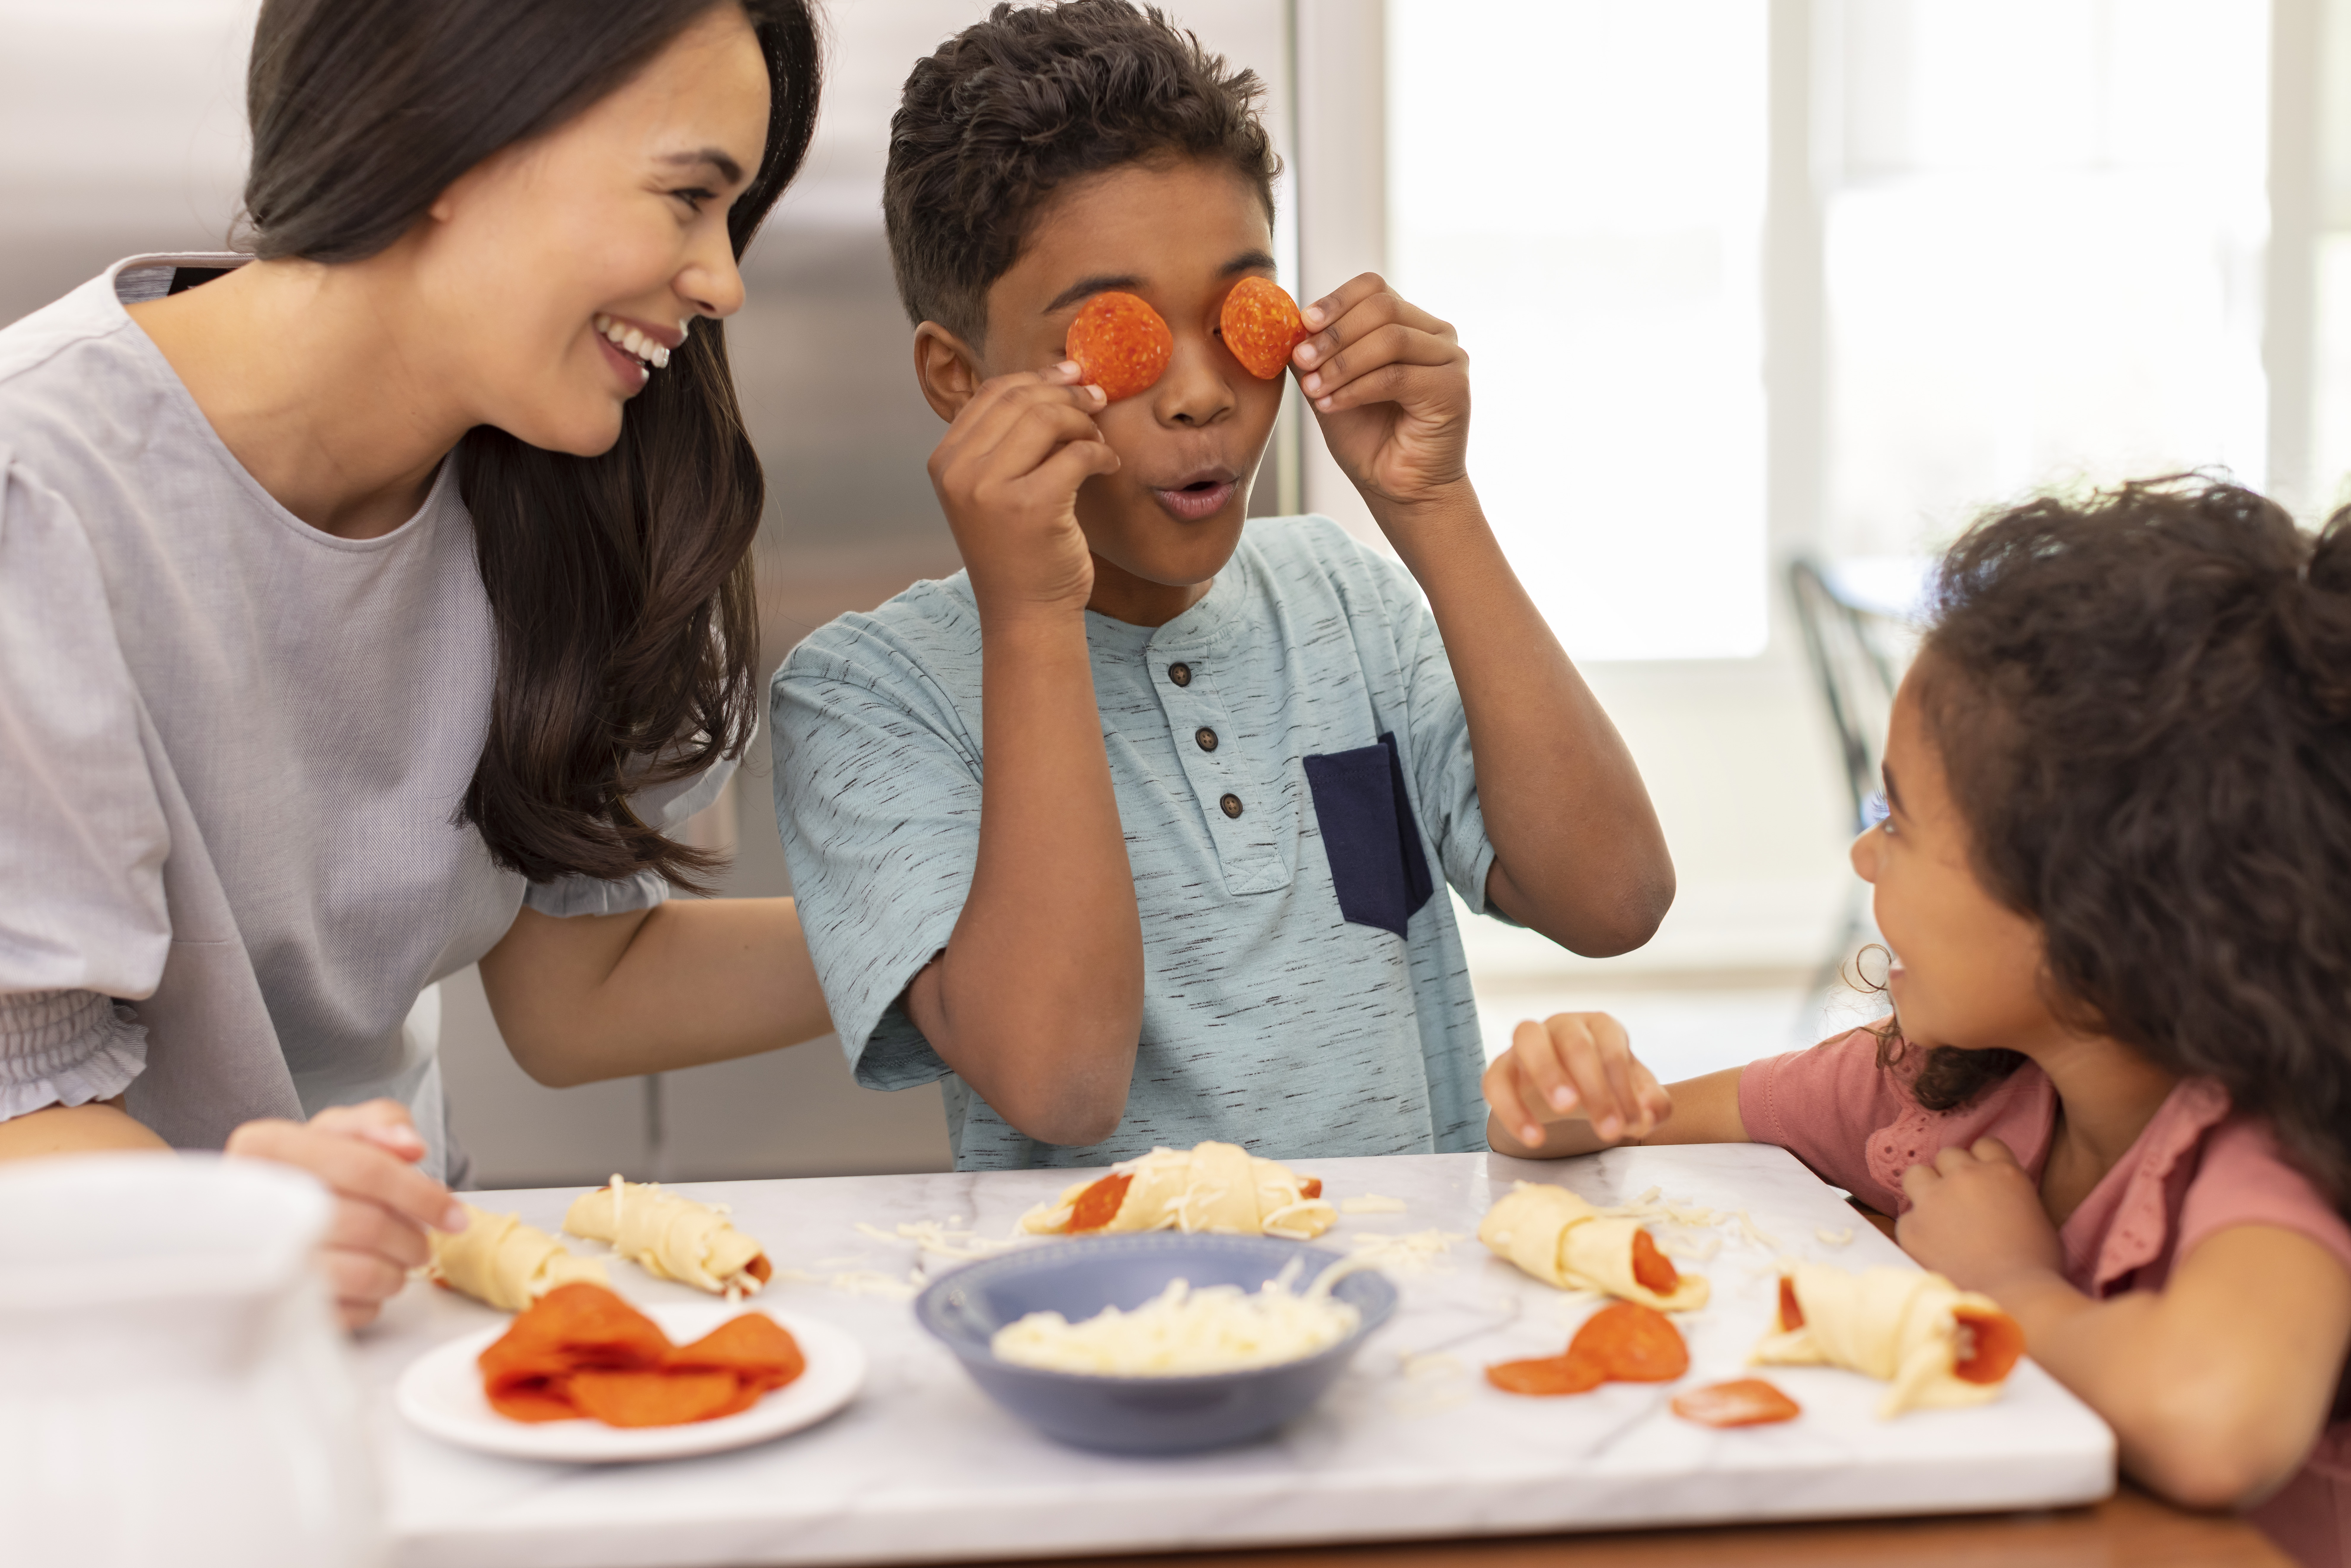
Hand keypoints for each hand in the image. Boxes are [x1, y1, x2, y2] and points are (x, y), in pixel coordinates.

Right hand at [225, 1099, 466, 1329]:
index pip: (364, 1170)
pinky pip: (347, 1312)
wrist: (268, 1213)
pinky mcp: (270, 1306)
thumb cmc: (312, 1170)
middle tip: (421, 1241)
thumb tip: (410, 1147)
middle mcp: (253, 1204)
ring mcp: (257, 1261)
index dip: (420, 1193)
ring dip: (397, 1270)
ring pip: (361, 1273)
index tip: (455, 1215)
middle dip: (411, 1237)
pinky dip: (373, 1300)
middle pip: (368, 1224)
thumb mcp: (343, 1131)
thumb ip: (381, 1123)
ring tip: (398, 1259)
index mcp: (266, 1148)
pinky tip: (367, 1282)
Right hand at [926, 362, 1119, 620]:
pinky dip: (1101, 453)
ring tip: (1099, 442)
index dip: (1039, 378)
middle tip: (1098, 403)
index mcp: (945, 461)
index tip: (1073, 379)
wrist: (1025, 612)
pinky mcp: (1031, 506)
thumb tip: (1062, 376)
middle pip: (1021, 399)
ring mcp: (990, 489)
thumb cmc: (1019, 549)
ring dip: (1085, 423)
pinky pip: (1077, 454)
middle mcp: (959, 472)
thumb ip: (1009, 440)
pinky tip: (1109, 466)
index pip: (992, 393)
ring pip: (1048, 419)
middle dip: (1068, 395)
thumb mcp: (995, 489)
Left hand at [1291, 273, 1469, 512]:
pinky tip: (1330, 404)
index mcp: (1410, 324)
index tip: (1303, 323)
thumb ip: (1316, 354)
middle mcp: (1435, 335)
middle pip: (1382, 307)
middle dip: (1334, 334)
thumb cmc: (1369, 440)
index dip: (1336, 300)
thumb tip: (1287, 324)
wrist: (1400, 490)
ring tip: (1313, 388)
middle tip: (1301, 360)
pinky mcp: (1453, 388)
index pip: (1374, 288)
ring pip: (1389, 339)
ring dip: (1342, 362)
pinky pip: (1395, 376)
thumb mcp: (1330, 387)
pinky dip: (1356, 389)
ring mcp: (1449, 359)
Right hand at [1481, 1012, 1669, 1149]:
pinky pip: (1495, 1081)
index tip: (1632, 1124)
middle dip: (1594, 1086)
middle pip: (1574, 1040)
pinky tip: (1534, 1138)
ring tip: (1565, 1111)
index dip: (1623, 1083)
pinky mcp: (1500, 1069)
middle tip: (1609, 1129)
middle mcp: (1561, 1026)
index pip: (1611, 1043)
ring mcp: (1527, 1044)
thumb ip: (1652, 1103)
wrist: (1568, 1101)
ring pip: (1527, 1038)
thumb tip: (1649, 1112)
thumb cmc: (1606, 1090)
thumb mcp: (1636, 1097)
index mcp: (1599, 1027)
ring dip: (1547, 1072)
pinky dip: (1511, 1108)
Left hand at [1897, 1138, 2061, 1292]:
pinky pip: (1906, 1218)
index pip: (1984, 1144)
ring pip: (1916, 1174)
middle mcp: (1965, 1177)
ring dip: (1925, 1190)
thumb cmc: (2036, 1264)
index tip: (1982, 1181)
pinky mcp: (1912, 1226)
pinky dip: (1916, 1230)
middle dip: (1951, 1175)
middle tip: (1959, 1203)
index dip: (1982, 1161)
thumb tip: (1999, 1196)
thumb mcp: (2035, 1216)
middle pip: (1947, 1156)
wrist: (2016, 1296)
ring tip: (1937, 1217)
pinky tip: (1932, 1250)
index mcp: (2002, 1172)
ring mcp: (1935, 1199)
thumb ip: (2012, 1195)